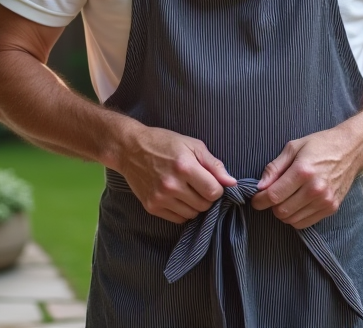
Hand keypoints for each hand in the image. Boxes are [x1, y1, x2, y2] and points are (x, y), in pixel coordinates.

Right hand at [117, 123, 236, 223]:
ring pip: (192, 214)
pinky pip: (177, 219)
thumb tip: (232, 182)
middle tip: (199, 185)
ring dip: (195, 205)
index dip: (217, 188)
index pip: (214, 192)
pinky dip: (182, 211)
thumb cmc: (164, 143)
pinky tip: (178, 197)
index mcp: (185, 167)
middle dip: (206, 197)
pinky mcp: (151, 207)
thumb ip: (214, 165)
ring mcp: (160, 198)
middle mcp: (172, 185)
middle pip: (204, 205)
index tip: (211, 182)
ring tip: (188, 190)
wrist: (130, 149)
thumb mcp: (193, 145)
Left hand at [250, 127, 362, 228]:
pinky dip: (296, 217)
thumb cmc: (320, 145)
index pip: (273, 196)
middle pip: (281, 211)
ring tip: (285, 199)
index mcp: (303, 171)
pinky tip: (297, 204)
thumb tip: (260, 186)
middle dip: (270, 206)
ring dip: (283, 212)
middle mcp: (315, 188)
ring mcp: (325, 200)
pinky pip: (305, 223)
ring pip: (292, 220)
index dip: (259, 200)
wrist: (351, 149)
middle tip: (271, 196)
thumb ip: (274, 167)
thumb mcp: (294, 147)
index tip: (256, 198)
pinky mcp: (331, 207)